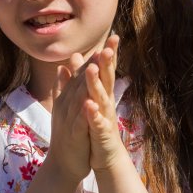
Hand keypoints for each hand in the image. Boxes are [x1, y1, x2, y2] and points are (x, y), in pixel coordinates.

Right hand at [45, 53, 92, 183]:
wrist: (62, 164)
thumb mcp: (65, 108)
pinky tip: (91, 102)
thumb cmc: (67, 135)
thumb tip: (61, 67)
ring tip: (96, 67)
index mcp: (68, 98)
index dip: (94, 59)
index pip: (81, 75)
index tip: (107, 43)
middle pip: (81, 81)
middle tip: (105, 47)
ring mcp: (69, 118)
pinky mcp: (74, 134)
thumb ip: (62, 87)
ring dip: (87, 82)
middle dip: (93, 64)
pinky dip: (85, 111)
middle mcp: (67, 105)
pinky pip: (80, 121)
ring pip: (79, 97)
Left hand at [83, 35, 126, 172]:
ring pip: (101, 98)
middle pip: (108, 80)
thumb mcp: (90, 99)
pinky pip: (97, 122)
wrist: (106, 156)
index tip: (113, 36)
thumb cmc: (98, 126)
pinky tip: (88, 106)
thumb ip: (84, 79)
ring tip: (92, 69)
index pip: (106, 71)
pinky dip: (93, 114)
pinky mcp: (101, 133)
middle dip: (107, 64)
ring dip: (96, 84)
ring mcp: (105, 118)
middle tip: (108, 47)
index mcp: (103, 94)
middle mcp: (107, 103)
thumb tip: (78, 57)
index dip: (109, 54)